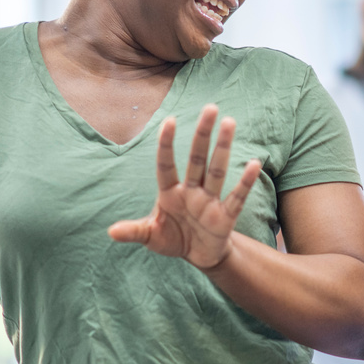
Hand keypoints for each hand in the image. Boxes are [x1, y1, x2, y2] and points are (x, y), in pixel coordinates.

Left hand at [108, 104, 262, 270]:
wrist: (198, 256)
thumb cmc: (173, 239)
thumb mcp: (151, 236)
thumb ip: (134, 232)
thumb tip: (110, 232)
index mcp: (170, 193)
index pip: (166, 165)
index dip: (167, 144)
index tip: (170, 121)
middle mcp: (191, 191)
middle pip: (197, 158)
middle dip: (202, 134)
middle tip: (211, 108)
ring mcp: (209, 201)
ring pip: (217, 170)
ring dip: (223, 147)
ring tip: (229, 123)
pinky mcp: (226, 216)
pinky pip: (236, 196)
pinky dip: (245, 182)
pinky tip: (253, 164)